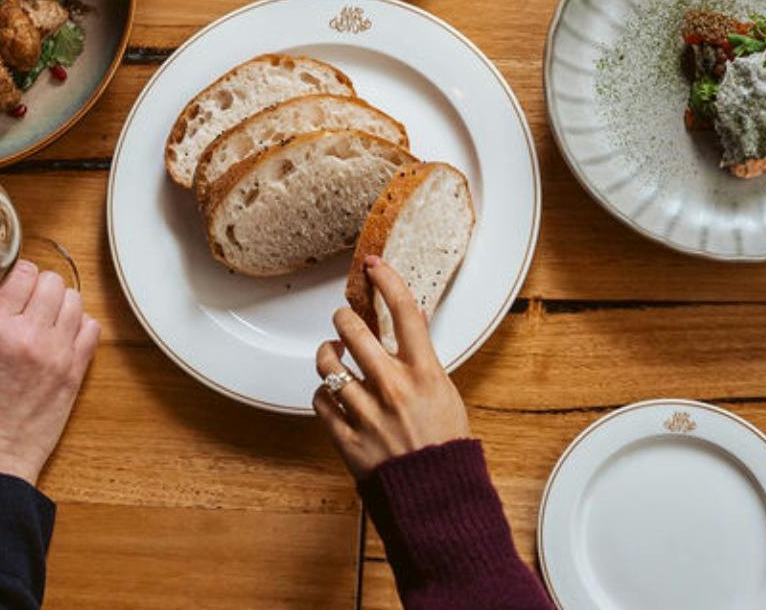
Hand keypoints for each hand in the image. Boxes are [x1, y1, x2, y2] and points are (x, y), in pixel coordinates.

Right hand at [0, 260, 100, 486]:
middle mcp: (30, 335)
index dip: (19, 276)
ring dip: (62, 304)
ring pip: (75, 300)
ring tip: (49, 320)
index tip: (17, 285)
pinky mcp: (76, 370)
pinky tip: (65, 337)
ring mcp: (57, 352)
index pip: (22, 274)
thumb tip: (2, 298)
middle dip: (41, 288)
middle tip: (32, 303)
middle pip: (52, 281)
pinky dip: (80, 326)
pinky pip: (92, 328)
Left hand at [313, 257, 469, 479]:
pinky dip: (323, 392)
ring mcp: (367, 413)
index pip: (404, 311)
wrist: (435, 498)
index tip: (375, 266)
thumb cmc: (444, 445)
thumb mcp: (445, 392)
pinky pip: (320, 401)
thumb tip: (414, 319)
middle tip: (343, 320)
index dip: (387, 280)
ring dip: (327, 353)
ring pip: (328, 364)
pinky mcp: (347, 438)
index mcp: (424, 374)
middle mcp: (393, 388)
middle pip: (352, 331)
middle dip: (342, 319)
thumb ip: (424, 357)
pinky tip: (331, 391)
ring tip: (332, 353)